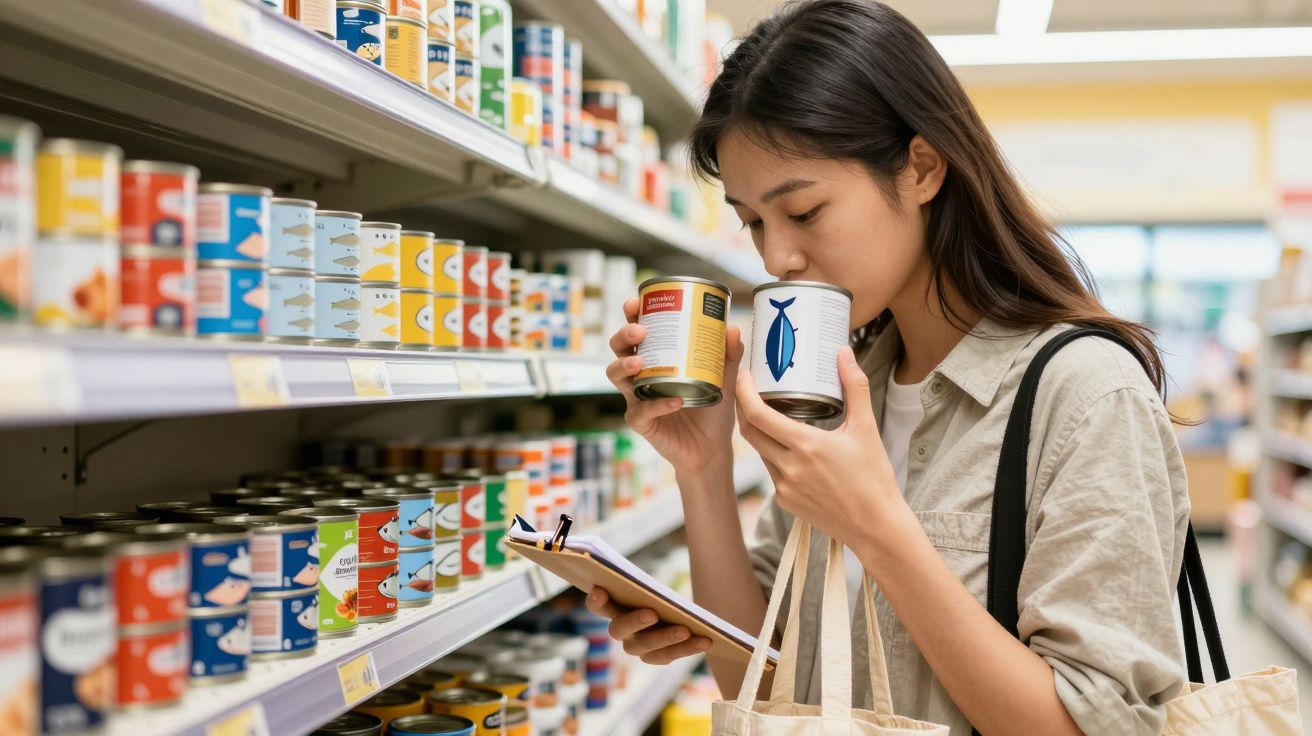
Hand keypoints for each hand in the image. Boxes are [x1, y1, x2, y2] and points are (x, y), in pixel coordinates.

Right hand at [585, 587, 711, 663]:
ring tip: (687, 630)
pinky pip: (668, 656)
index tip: (600, 589)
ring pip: (645, 647)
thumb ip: (645, 588)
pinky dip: (687, 648)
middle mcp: (620, 630)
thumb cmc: (656, 595)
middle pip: (618, 629)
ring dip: (666, 639)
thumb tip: (657, 589)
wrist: (672, 615)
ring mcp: (635, 646)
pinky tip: (705, 640)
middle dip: (635, 621)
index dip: (596, 600)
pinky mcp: (654, 657)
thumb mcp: (650, 589)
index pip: (597, 605)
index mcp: (613, 607)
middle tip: (652, 613)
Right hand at [606, 297, 744, 473]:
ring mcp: (638, 399)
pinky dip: (657, 405)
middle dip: (623, 336)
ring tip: (640, 362)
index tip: (635, 302)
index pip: (638, 333)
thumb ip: (729, 354)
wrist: (713, 449)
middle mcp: (642, 376)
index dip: (631, 315)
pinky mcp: (642, 423)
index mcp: (657, 359)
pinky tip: (675, 401)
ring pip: (616, 377)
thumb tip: (732, 328)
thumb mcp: (725, 378)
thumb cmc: (713, 410)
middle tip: (639, 331)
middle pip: (618, 350)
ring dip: (625, 366)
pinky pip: (640, 411)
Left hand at [735, 346, 905, 552]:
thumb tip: (844, 353)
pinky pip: (771, 471)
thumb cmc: (874, 478)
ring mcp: (784, 488)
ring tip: (771, 413)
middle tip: (751, 389)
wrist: (876, 527)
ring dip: (761, 432)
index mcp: (806, 446)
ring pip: (760, 451)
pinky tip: (789, 447)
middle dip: (744, 408)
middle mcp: (788, 468)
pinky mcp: (785, 502)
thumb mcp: (866, 428)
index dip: (744, 392)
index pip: (758, 415)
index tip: (744, 375)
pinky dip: (775, 455)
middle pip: (750, 431)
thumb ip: (855, 387)